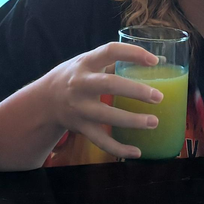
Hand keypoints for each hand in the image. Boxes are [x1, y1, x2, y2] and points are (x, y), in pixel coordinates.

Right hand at [42, 43, 163, 160]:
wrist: (45, 100)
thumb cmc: (77, 76)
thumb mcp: (89, 62)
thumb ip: (117, 60)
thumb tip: (158, 60)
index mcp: (86, 63)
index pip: (110, 51)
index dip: (133, 54)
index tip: (154, 61)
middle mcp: (80, 84)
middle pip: (109, 84)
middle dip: (135, 90)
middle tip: (158, 96)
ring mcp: (79, 107)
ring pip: (106, 116)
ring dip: (132, 120)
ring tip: (154, 122)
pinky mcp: (80, 127)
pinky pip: (100, 140)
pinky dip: (119, 149)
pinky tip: (137, 152)